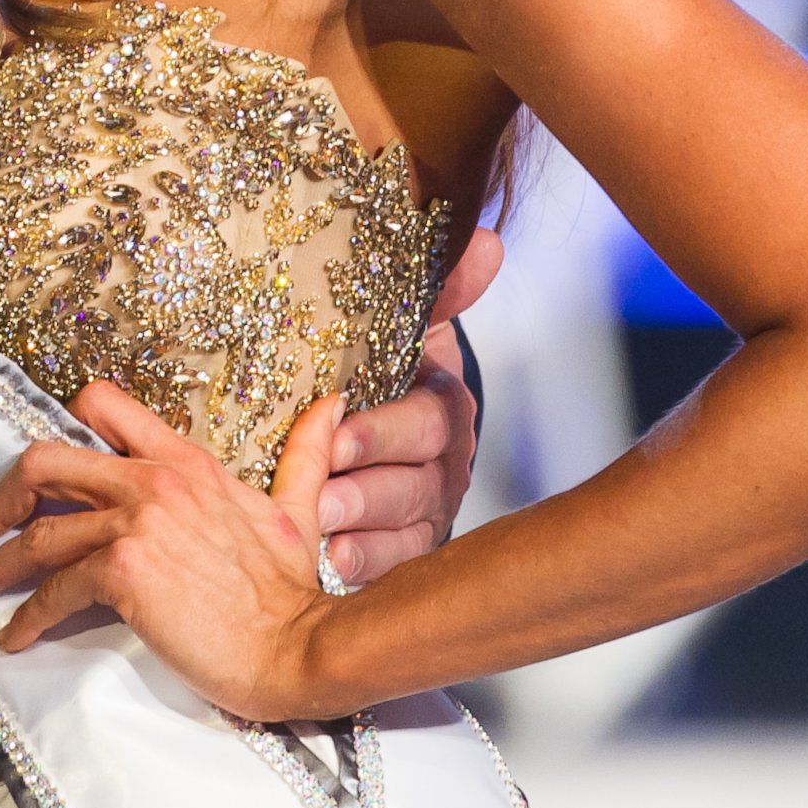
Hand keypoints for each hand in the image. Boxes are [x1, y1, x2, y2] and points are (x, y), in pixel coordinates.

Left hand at [0, 380, 343, 723]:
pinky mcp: (124, 573)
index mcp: (184, 460)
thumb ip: (304, 455)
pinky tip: (14, 635)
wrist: (301, 646)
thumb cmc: (293, 591)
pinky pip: (55, 588)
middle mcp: (151, 480)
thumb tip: (332, 406)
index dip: (59, 428)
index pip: (102, 407)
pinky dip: (27, 614)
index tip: (34, 470)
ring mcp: (135, 524)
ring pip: (38, 532)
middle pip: (44, 461)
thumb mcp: (296, 509)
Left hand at [317, 223, 497, 581]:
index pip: (431, 418)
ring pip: (409, 528)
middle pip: (419, 482)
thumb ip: (436, 286)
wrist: (362, 398)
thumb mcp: (400, 316)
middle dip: (369, 489)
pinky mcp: (409, 545)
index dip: (386, 429)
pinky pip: (398, 565)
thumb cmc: (375, 355)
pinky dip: (368, 565)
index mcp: (445, 402)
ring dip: (364, 530)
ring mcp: (429, 507)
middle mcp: (447, 460)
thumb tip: (487, 242)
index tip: (337, 432)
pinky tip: (334, 561)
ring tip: (320, 527)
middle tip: (322, 495)